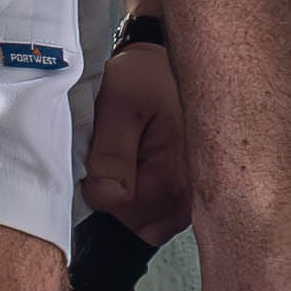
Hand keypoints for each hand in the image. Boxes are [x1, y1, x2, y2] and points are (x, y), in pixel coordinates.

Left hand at [79, 36, 195, 250]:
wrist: (171, 65)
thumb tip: (106, 198)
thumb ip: (111, 155)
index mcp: (174, 177)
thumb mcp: (120, 103)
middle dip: (116, 196)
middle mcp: (190, 197)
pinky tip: (143, 163)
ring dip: (128, 196)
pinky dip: (140, 195)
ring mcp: (191, 201)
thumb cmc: (148, 78)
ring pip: (142, 224)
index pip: (121, 212)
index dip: (99, 187)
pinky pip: (154, 216)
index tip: (101, 155)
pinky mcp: (188, 198)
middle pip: (133, 224)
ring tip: (133, 153)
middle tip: (120, 150)